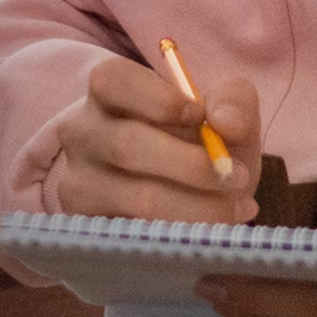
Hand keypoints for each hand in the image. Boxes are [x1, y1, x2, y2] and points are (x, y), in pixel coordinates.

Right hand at [47, 51, 261, 221]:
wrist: (187, 187)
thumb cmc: (199, 138)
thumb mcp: (222, 110)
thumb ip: (233, 102)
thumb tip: (227, 122)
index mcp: (108, 89)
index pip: (113, 81)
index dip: (159, 100)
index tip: (202, 116)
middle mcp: (81, 132)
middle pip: (127, 146)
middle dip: (192, 165)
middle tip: (237, 176)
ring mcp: (79, 181)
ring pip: (138, 198)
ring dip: (197, 206)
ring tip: (238, 206)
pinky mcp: (89, 226)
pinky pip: (140, 235)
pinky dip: (184, 233)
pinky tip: (210, 228)